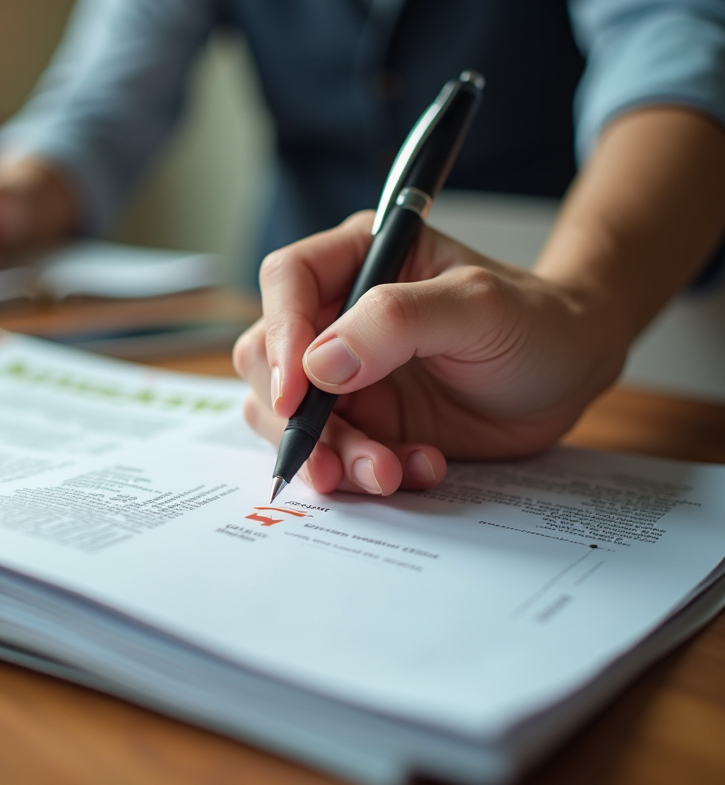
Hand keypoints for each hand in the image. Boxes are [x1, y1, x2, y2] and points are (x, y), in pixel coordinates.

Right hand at [232, 211, 630, 495]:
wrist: (569, 376)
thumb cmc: (534, 321)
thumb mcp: (478, 308)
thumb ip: (397, 322)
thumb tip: (318, 364)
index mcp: (358, 258)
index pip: (287, 282)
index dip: (281, 335)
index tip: (297, 393)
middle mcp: (336, 314)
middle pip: (268, 358)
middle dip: (299, 418)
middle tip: (338, 460)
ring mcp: (342, 372)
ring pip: (287, 416)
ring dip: (329, 455)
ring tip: (388, 473)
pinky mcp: (358, 421)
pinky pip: (329, 453)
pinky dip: (361, 474)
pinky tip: (419, 467)